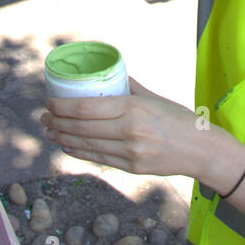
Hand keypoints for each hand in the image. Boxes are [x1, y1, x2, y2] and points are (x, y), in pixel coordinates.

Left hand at [40, 77, 218, 179]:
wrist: (201, 150)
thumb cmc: (179, 119)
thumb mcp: (155, 98)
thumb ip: (130, 88)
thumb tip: (108, 76)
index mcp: (133, 109)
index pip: (87, 108)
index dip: (62, 107)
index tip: (49, 103)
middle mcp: (129, 131)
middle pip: (81, 128)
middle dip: (56, 123)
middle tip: (43, 117)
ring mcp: (129, 152)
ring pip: (86, 145)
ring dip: (63, 138)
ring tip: (49, 132)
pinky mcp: (131, 167)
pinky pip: (98, 158)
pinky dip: (78, 152)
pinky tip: (67, 146)